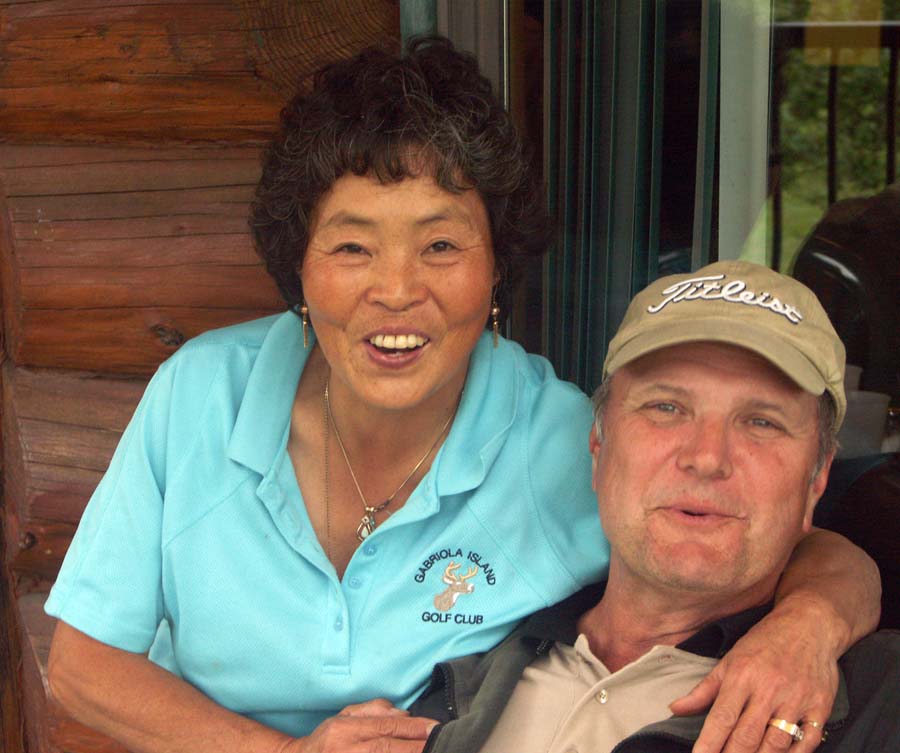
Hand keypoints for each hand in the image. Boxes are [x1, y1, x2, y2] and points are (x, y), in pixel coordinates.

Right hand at [290, 699, 436, 752]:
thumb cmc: (327, 740)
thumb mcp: (345, 717)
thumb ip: (373, 710)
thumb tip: (402, 714)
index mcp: (345, 729)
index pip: (386, 726)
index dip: (413, 728)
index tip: (435, 728)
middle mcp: (346, 748)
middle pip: (387, 747)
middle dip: (416, 746)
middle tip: (441, 744)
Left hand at [669, 606, 837, 752]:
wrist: (809, 625)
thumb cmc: (764, 642)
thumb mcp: (729, 660)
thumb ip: (703, 690)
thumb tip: (674, 709)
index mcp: (741, 676)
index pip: (721, 719)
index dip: (708, 744)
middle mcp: (768, 690)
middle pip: (747, 736)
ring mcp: (796, 700)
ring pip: (776, 743)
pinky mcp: (820, 707)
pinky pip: (807, 741)